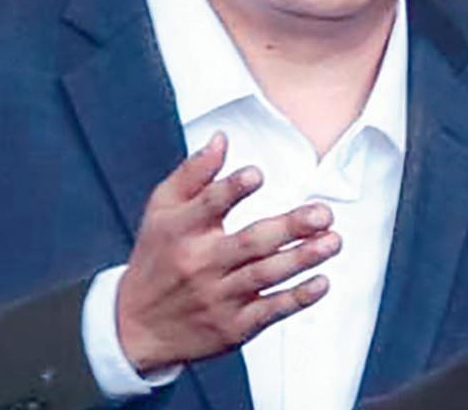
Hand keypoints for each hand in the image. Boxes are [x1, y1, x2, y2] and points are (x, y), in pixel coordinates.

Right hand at [116, 131, 340, 372]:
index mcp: (181, 229)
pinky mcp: (233, 327)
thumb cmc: (155, 257)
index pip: (208, 205)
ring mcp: (218, 297)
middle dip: (290, 227)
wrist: (135, 325)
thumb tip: (221, 140)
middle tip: (322, 213)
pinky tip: (321, 282)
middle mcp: (201, 263)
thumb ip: (194, 172)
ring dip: (303, 258)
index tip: (256, 174)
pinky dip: (297, 298)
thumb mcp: (161, 207)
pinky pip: (270, 311)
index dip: (232, 189)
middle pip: (250, 243)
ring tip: (332, 241)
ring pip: (266, 275)